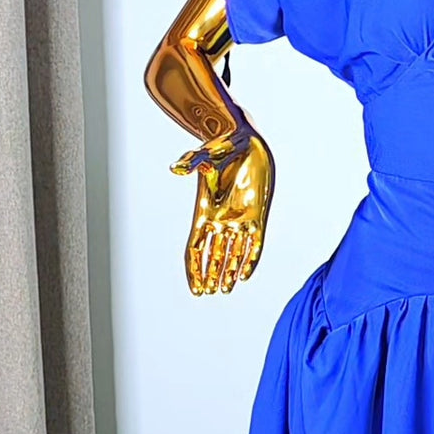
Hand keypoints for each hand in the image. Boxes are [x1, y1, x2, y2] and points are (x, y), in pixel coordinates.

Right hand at [171, 126, 274, 293]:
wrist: (246, 139)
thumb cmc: (223, 145)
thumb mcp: (208, 154)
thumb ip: (192, 163)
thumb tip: (175, 168)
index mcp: (204, 211)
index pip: (196, 248)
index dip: (194, 269)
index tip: (195, 288)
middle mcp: (220, 218)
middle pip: (212, 255)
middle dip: (210, 275)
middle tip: (209, 294)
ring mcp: (239, 218)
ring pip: (231, 252)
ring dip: (228, 271)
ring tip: (225, 290)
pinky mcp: (258, 214)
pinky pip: (253, 243)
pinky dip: (249, 259)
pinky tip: (246, 274)